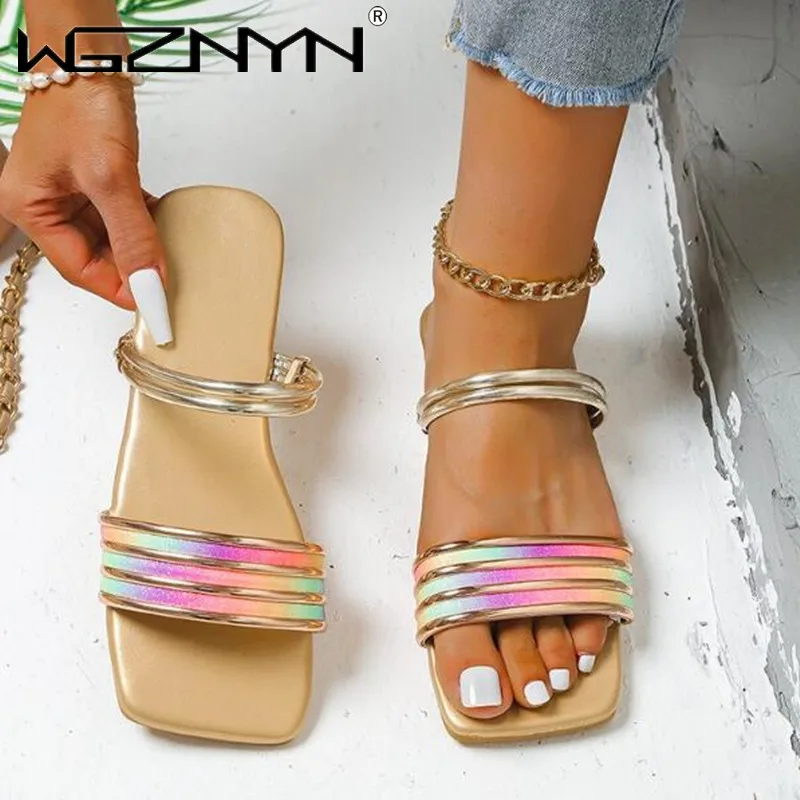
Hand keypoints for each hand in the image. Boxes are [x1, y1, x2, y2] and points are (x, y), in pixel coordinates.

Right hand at [0, 75, 164, 308]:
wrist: (88, 48)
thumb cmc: (79, 98)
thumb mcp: (110, 177)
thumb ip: (132, 234)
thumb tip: (149, 281)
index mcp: (32, 208)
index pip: (78, 268)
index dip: (118, 288)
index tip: (155, 304)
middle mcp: (46, 202)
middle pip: (94, 256)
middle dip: (131, 269)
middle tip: (167, 283)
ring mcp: (70, 189)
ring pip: (110, 237)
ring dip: (140, 246)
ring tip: (169, 257)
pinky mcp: (95, 175)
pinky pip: (120, 213)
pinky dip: (142, 222)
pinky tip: (163, 226)